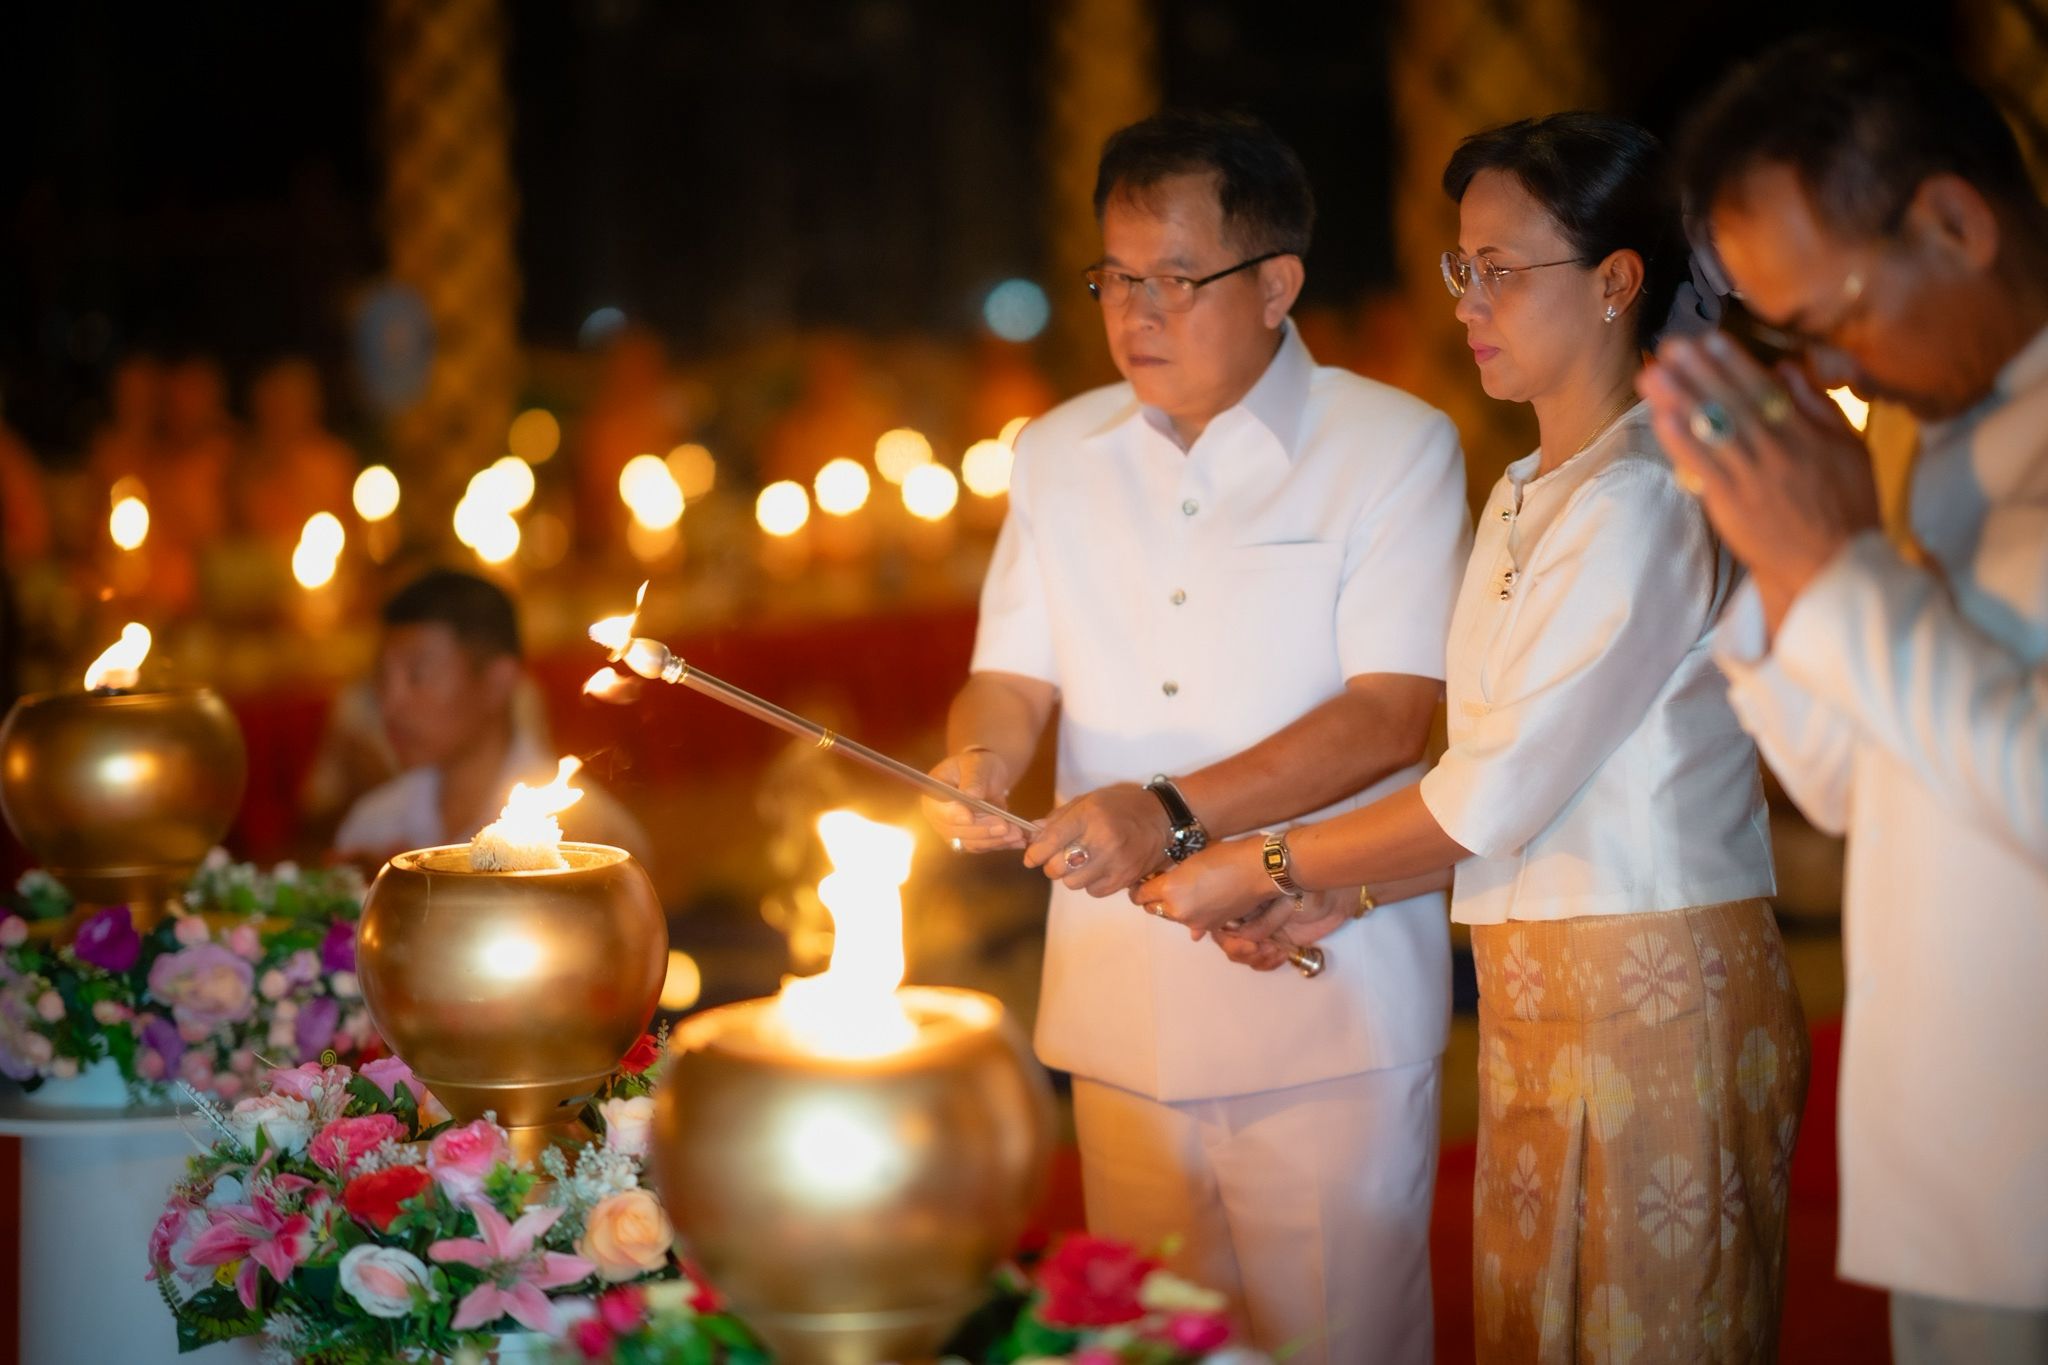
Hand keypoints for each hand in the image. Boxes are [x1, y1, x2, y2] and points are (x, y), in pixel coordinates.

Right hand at [921, 749, 1025, 852]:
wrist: (985, 776)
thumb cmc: (975, 766)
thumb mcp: (974, 764)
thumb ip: (973, 779)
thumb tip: (971, 795)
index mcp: (934, 799)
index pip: (941, 812)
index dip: (955, 816)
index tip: (970, 816)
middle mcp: (940, 820)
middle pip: (958, 831)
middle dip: (983, 830)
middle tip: (1005, 826)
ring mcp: (955, 832)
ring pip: (973, 842)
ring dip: (995, 840)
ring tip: (1017, 833)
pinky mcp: (971, 840)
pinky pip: (985, 846)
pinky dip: (1001, 844)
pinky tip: (1018, 841)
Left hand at [1023, 782, 1170, 894]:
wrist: (1163, 818)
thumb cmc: (1123, 805)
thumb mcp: (1090, 800)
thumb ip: (1059, 818)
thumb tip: (1033, 834)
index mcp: (1090, 815)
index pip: (1050, 841)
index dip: (1035, 853)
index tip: (1031, 857)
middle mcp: (1102, 839)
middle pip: (1057, 868)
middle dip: (1051, 865)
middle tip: (1057, 858)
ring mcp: (1115, 862)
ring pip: (1073, 883)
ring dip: (1071, 875)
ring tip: (1081, 862)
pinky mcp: (1125, 879)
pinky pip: (1093, 891)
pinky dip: (1090, 883)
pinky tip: (1098, 868)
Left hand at [1129, 836, 1272, 934]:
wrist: (1257, 871)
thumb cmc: (1225, 856)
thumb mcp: (1191, 859)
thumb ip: (1173, 875)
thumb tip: (1165, 885)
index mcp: (1169, 889)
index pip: (1140, 895)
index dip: (1138, 888)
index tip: (1141, 883)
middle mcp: (1178, 910)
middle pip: (1153, 909)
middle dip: (1153, 899)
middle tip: (1159, 886)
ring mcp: (1194, 922)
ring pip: (1172, 917)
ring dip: (1173, 907)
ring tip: (1185, 892)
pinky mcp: (1210, 927)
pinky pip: (1193, 924)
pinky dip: (1193, 915)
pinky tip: (1201, 903)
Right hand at [1211, 887, 1355, 970]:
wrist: (1338, 893)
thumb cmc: (1310, 886)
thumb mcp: (1283, 898)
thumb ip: (1264, 919)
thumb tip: (1244, 937)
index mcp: (1244, 899)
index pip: (1222, 922)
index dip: (1226, 937)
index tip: (1244, 944)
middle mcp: (1249, 917)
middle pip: (1229, 942)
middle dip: (1240, 950)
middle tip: (1258, 950)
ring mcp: (1263, 932)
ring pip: (1245, 954)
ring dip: (1255, 958)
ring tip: (1273, 951)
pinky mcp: (1278, 944)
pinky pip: (1263, 960)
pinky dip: (1268, 962)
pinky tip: (1280, 956)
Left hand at [1637, 333, 1881, 636]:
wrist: (1833, 566)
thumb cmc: (1846, 507)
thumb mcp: (1850, 448)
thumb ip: (1819, 406)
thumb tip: (1789, 369)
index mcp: (1805, 433)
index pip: (1765, 390)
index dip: (1735, 363)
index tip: (1710, 339)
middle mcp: (1777, 448)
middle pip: (1732, 403)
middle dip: (1699, 372)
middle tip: (1670, 345)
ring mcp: (1752, 475)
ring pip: (1713, 429)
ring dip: (1681, 398)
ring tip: (1654, 373)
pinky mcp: (1731, 503)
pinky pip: (1703, 465)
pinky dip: (1682, 441)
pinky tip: (1662, 418)